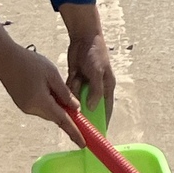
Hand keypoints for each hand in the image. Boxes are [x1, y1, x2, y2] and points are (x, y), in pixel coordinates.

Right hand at [0, 24, 79, 140]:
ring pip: (48, 112)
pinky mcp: (22, 103)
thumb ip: (64, 93)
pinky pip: (40, 107)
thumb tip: (76, 108)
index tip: (83, 144)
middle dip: (67, 115)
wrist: (4, 58)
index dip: (74, 132)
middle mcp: (32, 109)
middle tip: (79, 112)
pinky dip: (49, 103)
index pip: (62, 121)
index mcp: (41, 102)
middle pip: (55, 116)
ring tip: (60, 90)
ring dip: (57, 107)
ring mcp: (25, 107)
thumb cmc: (29, 62)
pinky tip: (49, 90)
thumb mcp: (52, 74)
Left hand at [60, 2, 116, 124]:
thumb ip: (96, 91)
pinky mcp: (74, 79)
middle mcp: (95, 88)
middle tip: (76, 123)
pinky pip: (69, 90)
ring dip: (73, 97)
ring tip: (74, 86)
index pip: (105, 110)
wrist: (83, 37)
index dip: (102, 122)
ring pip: (76, 99)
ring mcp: (84, 84)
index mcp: (106, 88)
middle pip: (89, 107)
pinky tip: (67, 84)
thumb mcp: (98, 72)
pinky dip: (67, 90)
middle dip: (83, 113)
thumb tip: (91, 109)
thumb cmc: (96, 54)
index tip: (97, 135)